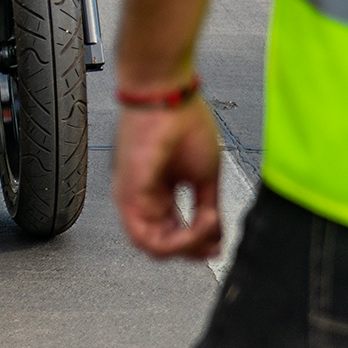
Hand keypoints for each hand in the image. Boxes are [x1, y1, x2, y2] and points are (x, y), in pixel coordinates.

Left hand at [112, 95, 223, 260]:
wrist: (168, 97)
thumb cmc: (182, 122)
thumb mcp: (205, 175)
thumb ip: (207, 207)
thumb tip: (216, 234)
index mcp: (159, 192)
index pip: (173, 234)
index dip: (197, 246)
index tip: (217, 245)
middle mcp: (143, 198)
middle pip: (164, 246)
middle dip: (194, 249)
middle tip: (215, 243)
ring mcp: (133, 198)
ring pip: (154, 248)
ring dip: (188, 246)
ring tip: (210, 226)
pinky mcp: (129, 196)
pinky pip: (148, 238)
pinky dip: (180, 239)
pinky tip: (201, 221)